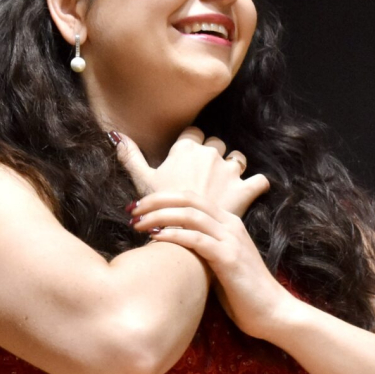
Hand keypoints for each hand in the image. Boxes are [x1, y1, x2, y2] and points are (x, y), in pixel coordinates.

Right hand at [113, 125, 268, 219]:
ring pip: (238, 157)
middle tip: (204, 176)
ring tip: (226, 182)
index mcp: (186, 149)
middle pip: (216, 143)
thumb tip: (115, 134)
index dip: (191, 146)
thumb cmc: (158, 210)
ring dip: (234, 166)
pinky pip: (259, 181)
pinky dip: (257, 185)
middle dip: (212, 156)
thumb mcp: (141, 180)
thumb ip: (130, 155)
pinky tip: (250, 191)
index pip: (194, 134)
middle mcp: (210, 154)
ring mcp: (229, 171)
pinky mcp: (244, 191)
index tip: (187, 161)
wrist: (180, 239)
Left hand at [129, 188, 298, 340]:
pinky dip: (173, 235)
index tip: (139, 207)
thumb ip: (200, 250)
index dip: (162, 198)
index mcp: (228, 222)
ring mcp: (231, 240)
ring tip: (137, 223)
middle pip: (188, 199)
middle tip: (131, 210)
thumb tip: (169, 249)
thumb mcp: (219, 264)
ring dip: (159, 216)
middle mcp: (230, 225)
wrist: (273, 312)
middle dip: (156, 201)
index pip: (191, 198)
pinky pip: (196, 239)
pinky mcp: (229, 258)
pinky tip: (155, 238)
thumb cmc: (242, 294)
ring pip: (190, 214)